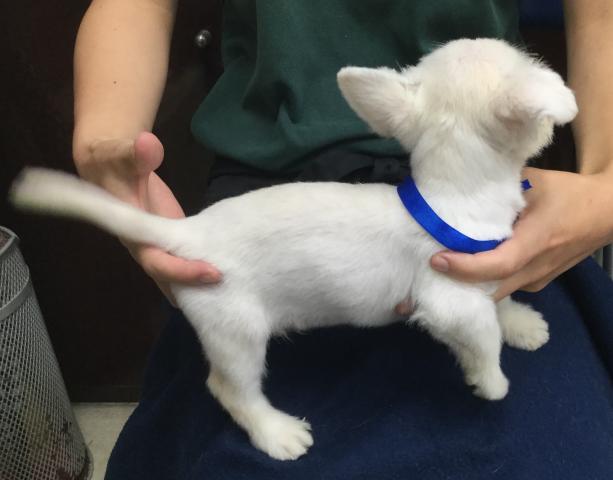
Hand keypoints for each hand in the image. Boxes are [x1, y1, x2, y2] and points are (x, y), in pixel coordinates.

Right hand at [74, 131, 220, 302]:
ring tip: (236, 293)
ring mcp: (160, 248)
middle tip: (232, 294)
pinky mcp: (173, 242)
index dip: (183, 271)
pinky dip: (203, 273)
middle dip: (197, 290)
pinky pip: (186, 264)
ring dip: (201, 288)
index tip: (213, 273)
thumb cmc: (116, 162)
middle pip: (170, 281)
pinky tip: (231, 275)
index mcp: (134, 235)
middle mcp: (146, 249)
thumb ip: (135, 153)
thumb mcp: (123, 154)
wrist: (111, 167)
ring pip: (177, 279)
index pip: (157, 263)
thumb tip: (147, 145)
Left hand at [429, 167, 612, 299]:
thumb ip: (500, 187)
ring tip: (431, 281)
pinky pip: (504, 287)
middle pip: (490, 290)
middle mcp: (536, 268)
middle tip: (419, 285)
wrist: (609, 212)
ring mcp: (538, 280)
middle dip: (455, 290)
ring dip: (466, 289)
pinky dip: (481, 283)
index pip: (498, 264)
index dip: (466, 267)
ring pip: (496, 293)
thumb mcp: (536, 181)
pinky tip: (459, 273)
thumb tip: (460, 185)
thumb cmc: (571, 194)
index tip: (436, 260)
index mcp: (536, 241)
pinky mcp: (537, 282)